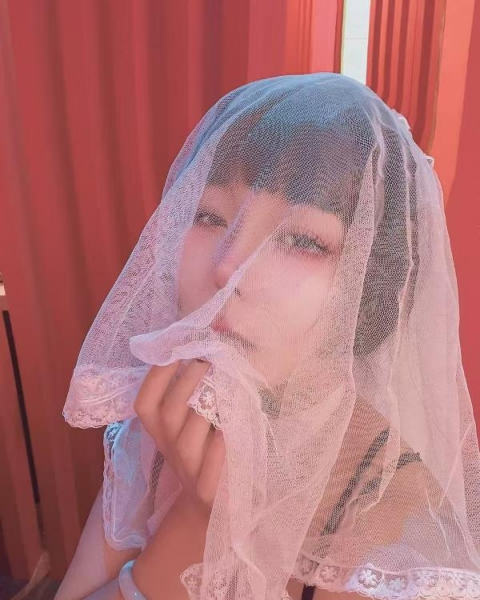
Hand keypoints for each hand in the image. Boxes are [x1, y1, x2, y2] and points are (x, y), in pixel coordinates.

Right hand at [133, 359, 225, 515]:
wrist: (211, 504)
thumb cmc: (204, 449)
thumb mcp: (191, 421)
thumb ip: (194, 390)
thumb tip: (210, 347)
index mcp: (158, 428)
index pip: (145, 400)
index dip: (158, 374)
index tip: (179, 348)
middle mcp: (168, 446)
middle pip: (170, 411)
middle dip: (189, 382)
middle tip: (210, 361)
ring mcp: (187, 468)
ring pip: (188, 435)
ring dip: (206, 408)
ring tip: (225, 385)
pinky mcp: (208, 489)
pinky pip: (211, 465)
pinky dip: (219, 446)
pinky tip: (228, 429)